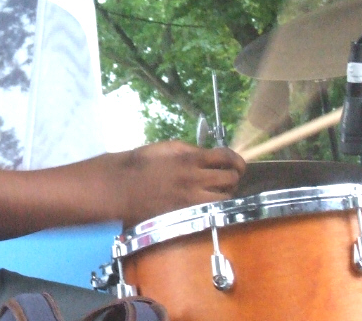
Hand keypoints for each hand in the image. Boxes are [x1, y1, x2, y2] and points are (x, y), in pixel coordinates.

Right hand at [110, 140, 245, 227]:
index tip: (239, 163)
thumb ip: (190, 150)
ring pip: (224, 199)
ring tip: (218, 191)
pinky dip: (212, 206)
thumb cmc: (141, 163)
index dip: (237, 160)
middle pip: (230, 179)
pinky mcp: (185, 214)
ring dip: (225, 194)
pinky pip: (209, 211)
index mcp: (190, 159)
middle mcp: (194, 179)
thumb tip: (207, 154)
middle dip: (233, 177)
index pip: (225, 157)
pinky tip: (207, 202)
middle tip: (228, 177)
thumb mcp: (166, 147)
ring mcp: (191, 199)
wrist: (122, 186)